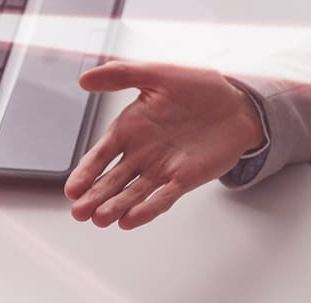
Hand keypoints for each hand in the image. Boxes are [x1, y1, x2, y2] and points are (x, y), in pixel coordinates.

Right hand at [65, 61, 265, 229]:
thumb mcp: (157, 74)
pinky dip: (147, 209)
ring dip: (116, 207)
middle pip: (112, 180)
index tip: (72, 188)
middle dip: (95, 197)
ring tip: (101, 219)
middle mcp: (141, 153)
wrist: (238, 103)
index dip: (85, 172)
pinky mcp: (183, 180)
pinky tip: (130, 220)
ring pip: (133, 193)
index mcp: (129, 129)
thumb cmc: (199, 87)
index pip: (100, 155)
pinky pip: (162, 198)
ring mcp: (161, 169)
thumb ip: (121, 75)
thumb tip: (84, 79)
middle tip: (80, 213)